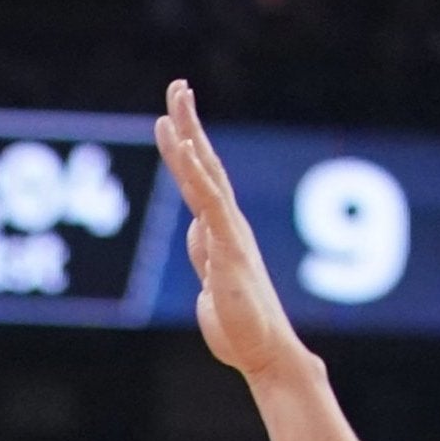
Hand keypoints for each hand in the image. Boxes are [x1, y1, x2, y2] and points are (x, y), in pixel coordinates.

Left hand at [154, 79, 308, 380]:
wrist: (264, 354)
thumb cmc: (241, 328)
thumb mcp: (213, 285)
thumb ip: (206, 255)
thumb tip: (198, 233)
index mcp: (222, 231)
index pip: (203, 178)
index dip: (188, 144)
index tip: (175, 112)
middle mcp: (228, 225)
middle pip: (206, 164)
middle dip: (190, 123)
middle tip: (177, 86)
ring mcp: (229, 234)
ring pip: (207, 176)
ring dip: (190, 138)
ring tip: (175, 104)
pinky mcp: (228, 249)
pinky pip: (210, 203)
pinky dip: (196, 173)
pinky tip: (184, 149)